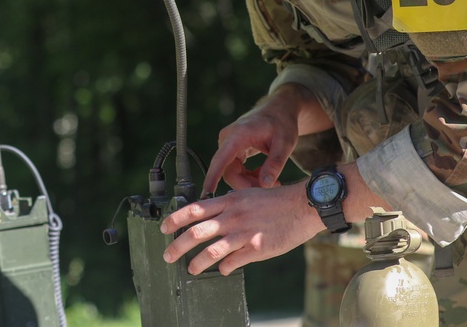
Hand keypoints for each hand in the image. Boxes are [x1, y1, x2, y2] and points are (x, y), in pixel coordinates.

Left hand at [160, 182, 322, 275]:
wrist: (303, 206)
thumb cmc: (276, 201)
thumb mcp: (246, 195)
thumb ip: (228, 205)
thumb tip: (212, 216)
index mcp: (229, 201)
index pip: (194, 209)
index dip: (175, 219)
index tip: (164, 227)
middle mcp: (233, 216)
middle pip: (196, 232)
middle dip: (177, 245)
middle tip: (167, 255)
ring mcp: (244, 233)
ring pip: (212, 250)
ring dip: (197, 262)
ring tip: (191, 269)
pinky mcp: (257, 247)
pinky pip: (234, 261)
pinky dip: (225, 268)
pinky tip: (223, 270)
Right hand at [203, 83, 329, 195]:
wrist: (279, 109)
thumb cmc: (282, 122)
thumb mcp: (285, 144)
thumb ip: (274, 164)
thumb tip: (265, 185)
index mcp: (238, 135)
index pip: (221, 159)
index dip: (213, 177)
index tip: (207, 192)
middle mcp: (228, 138)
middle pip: (228, 171)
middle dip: (246, 184)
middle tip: (269, 187)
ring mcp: (228, 143)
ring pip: (231, 172)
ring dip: (248, 181)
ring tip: (270, 181)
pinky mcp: (231, 148)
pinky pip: (234, 168)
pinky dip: (247, 175)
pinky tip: (262, 174)